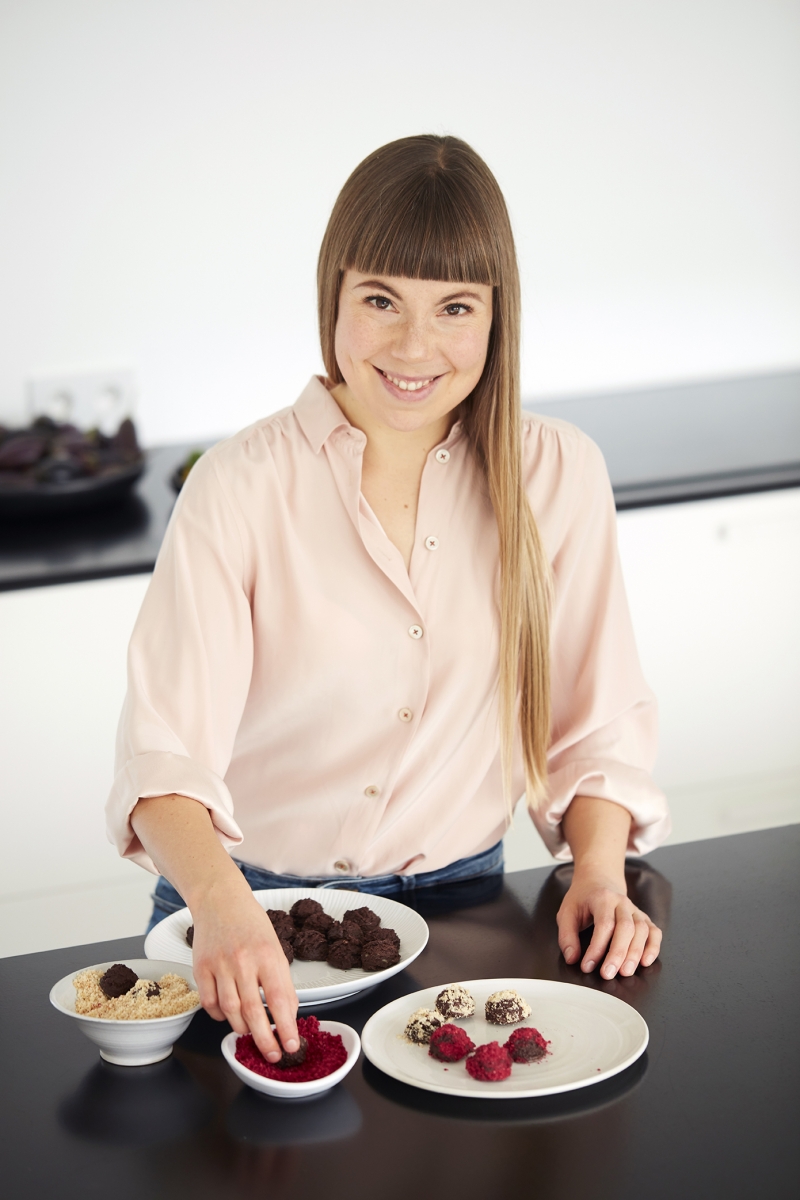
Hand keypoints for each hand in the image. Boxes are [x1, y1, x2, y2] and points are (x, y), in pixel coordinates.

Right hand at [191, 879, 298, 1062]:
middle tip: (272, 1055)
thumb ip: (281, 981)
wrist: (220, 900)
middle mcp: (243, 960)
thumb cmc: (251, 925)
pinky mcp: (200, 968)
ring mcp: (219, 965)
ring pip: (229, 1011)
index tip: (290, 1045)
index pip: (279, 998)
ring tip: (250, 1033)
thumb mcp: (275, 948)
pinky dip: (218, 1016)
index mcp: (268, 954)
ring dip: (241, 1028)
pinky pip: (209, 1003)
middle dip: (264, 1039)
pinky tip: (228, 1014)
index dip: (285, 1026)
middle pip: (253, 1010)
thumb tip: (287, 1015)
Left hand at [556, 869, 661, 979]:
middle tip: (608, 973)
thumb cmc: (583, 898)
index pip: (604, 924)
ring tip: (625, 972)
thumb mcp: (566, 912)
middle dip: (618, 953)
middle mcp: (622, 903)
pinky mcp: (644, 918)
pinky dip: (653, 947)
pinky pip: (654, 932)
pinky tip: (645, 962)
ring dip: (635, 953)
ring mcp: (635, 910)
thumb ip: (567, 936)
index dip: (596, 948)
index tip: (587, 966)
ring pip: (642, 931)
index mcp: (602, 898)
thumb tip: (572, 958)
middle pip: (626, 928)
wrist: (599, 880)